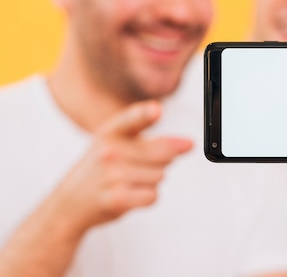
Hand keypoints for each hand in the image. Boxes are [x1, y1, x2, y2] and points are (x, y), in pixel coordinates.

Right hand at [50, 100, 192, 232]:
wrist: (69, 203)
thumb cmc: (102, 169)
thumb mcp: (120, 145)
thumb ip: (157, 141)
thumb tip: (189, 144)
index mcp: (110, 131)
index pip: (131, 119)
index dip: (145, 114)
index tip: (157, 110)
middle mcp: (109, 151)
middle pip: (164, 154)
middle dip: (160, 163)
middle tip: (137, 167)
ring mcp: (111, 175)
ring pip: (160, 176)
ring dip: (151, 182)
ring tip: (128, 182)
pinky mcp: (116, 198)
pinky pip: (152, 195)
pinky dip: (147, 197)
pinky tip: (129, 195)